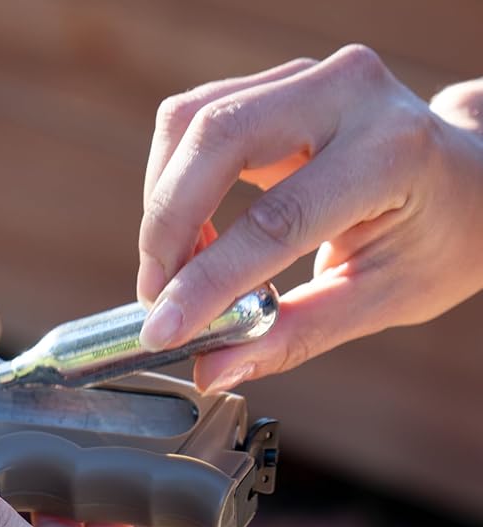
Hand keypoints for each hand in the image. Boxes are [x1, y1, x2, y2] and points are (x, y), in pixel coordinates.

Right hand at [136, 45, 482, 392]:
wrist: (469, 182)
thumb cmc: (437, 242)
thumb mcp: (379, 301)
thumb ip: (292, 336)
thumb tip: (213, 370)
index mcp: (392, 153)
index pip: (275, 220)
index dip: (207, 281)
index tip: (163, 330)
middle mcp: (349, 92)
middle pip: (215, 139)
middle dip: (167, 229)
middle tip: (156, 297)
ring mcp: (308, 76)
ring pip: (190, 123)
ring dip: (163, 205)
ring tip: (177, 269)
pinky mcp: (276, 84)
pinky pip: (193, 120)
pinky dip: (173, 181)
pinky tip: (192, 232)